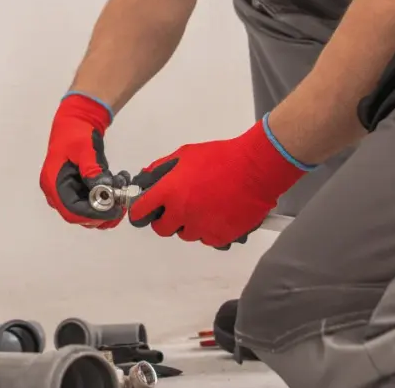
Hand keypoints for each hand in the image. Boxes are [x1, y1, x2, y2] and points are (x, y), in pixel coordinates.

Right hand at [39, 93, 128, 228]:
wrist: (76, 119)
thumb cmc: (76, 132)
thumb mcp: (85, 149)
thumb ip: (92, 171)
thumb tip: (103, 191)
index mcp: (53, 182)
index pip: (71, 211)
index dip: (92, 215)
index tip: (113, 210)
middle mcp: (56, 191)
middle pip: (78, 215)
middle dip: (102, 212)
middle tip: (122, 202)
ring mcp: (67, 190)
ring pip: (87, 211)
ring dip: (107, 206)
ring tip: (121, 188)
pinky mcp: (77, 188)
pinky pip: (91, 201)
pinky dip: (106, 196)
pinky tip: (118, 181)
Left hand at [128, 117, 310, 247]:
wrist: (254, 169)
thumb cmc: (219, 157)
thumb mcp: (185, 155)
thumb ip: (163, 168)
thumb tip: (147, 178)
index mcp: (169, 192)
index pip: (141, 211)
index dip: (140, 211)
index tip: (143, 211)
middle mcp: (181, 214)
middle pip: (162, 229)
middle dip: (166, 220)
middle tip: (176, 209)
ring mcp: (201, 228)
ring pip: (186, 234)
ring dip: (189, 224)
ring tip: (203, 207)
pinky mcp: (220, 237)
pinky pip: (207, 239)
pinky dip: (209, 230)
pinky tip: (217, 215)